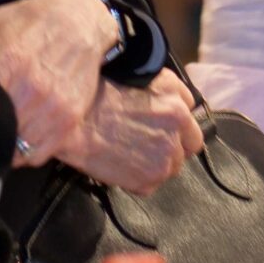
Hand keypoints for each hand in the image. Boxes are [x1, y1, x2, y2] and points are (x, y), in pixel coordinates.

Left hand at [0, 0, 113, 160]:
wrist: (79, 22)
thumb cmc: (30, 21)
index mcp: (8, 61)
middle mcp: (32, 88)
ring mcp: (52, 107)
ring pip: (13, 149)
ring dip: (1, 145)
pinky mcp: (68, 120)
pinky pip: (36, 155)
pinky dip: (23, 153)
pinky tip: (15, 138)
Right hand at [50, 70, 206, 195]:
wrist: (73, 122)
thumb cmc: (96, 96)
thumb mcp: (138, 77)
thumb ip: (164, 92)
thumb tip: (170, 102)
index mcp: (176, 99)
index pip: (190, 119)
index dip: (175, 125)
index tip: (162, 128)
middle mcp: (178, 125)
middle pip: (190, 145)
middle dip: (174, 146)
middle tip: (149, 145)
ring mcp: (166, 154)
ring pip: (172, 167)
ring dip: (155, 163)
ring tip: (130, 155)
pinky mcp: (150, 178)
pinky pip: (151, 185)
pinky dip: (137, 180)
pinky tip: (120, 165)